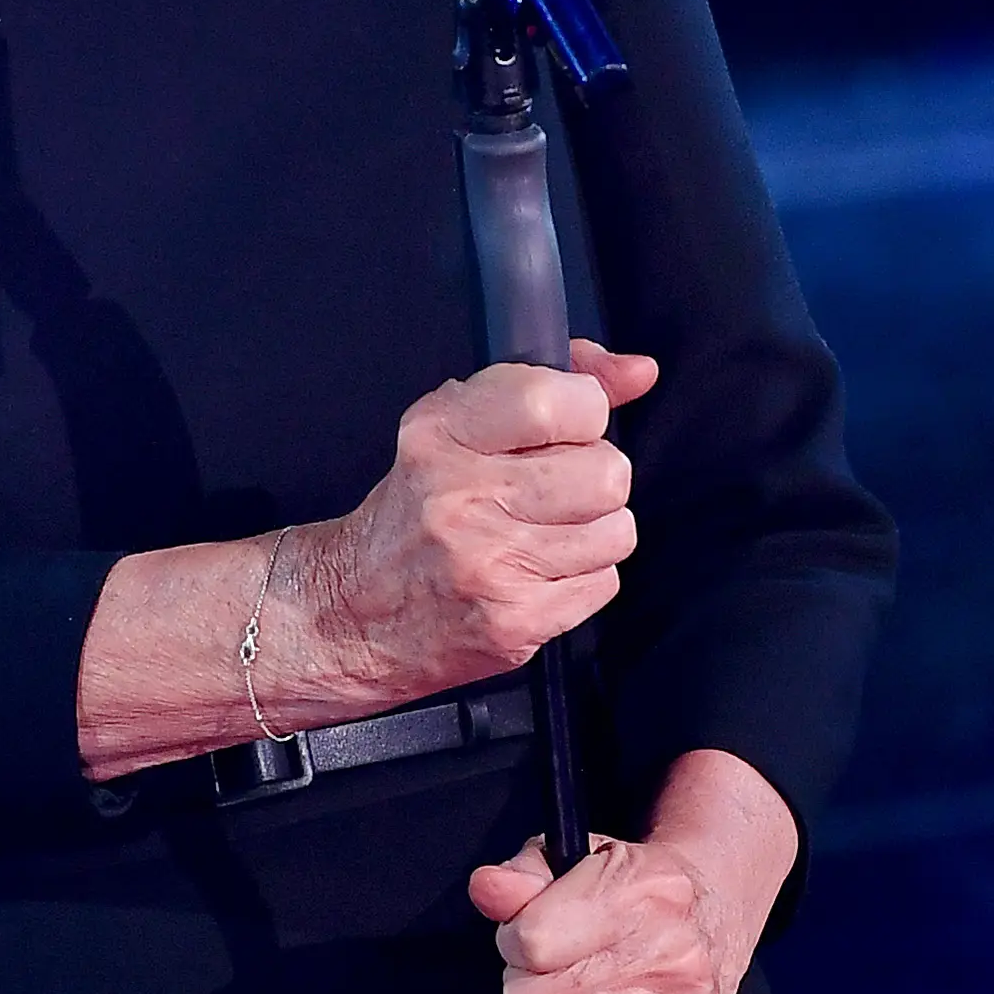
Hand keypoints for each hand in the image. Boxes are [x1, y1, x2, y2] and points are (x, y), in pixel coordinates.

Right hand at [278, 342, 656, 717]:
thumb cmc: (414, 512)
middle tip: (552, 489)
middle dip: (593, 477)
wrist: (353, 613)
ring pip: (616, 529)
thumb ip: (552, 382)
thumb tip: (640, 371)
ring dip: (593, 530)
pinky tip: (537, 572)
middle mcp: (462, 497)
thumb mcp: (455, 425)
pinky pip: (604, 582)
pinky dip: (581, 577)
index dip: (585, 412)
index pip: (559, 402)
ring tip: (543, 532)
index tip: (567, 425)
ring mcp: (490, 564)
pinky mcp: (515, 622)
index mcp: (442, 433)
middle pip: (607, 472)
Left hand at [467, 748, 797, 993]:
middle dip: (527, 986)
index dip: (515, 940)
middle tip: (555, 973)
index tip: (532, 937)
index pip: (531, 941)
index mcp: (647, 893)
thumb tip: (488, 888)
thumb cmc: (632, 895)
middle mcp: (675, 958)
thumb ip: (524, 875)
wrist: (711, 917)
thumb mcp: (579, 862)